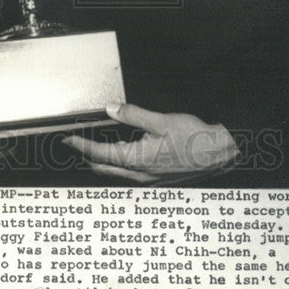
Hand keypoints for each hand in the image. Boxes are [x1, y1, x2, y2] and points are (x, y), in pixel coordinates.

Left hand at [63, 103, 238, 182]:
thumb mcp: (162, 121)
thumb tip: (111, 109)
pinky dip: (117, 165)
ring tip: (91, 149)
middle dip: (87, 155)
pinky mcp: (157, 179)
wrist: (221, 155)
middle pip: (104, 167)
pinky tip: (119, 156)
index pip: (100, 154)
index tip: (68, 139)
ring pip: (116, 173)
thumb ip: (133, 115)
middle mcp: (141, 175)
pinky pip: (129, 175)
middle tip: (74, 143)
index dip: (81, 146)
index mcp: (138, 160)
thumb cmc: (196, 139)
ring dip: (101, 161)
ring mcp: (149, 180)